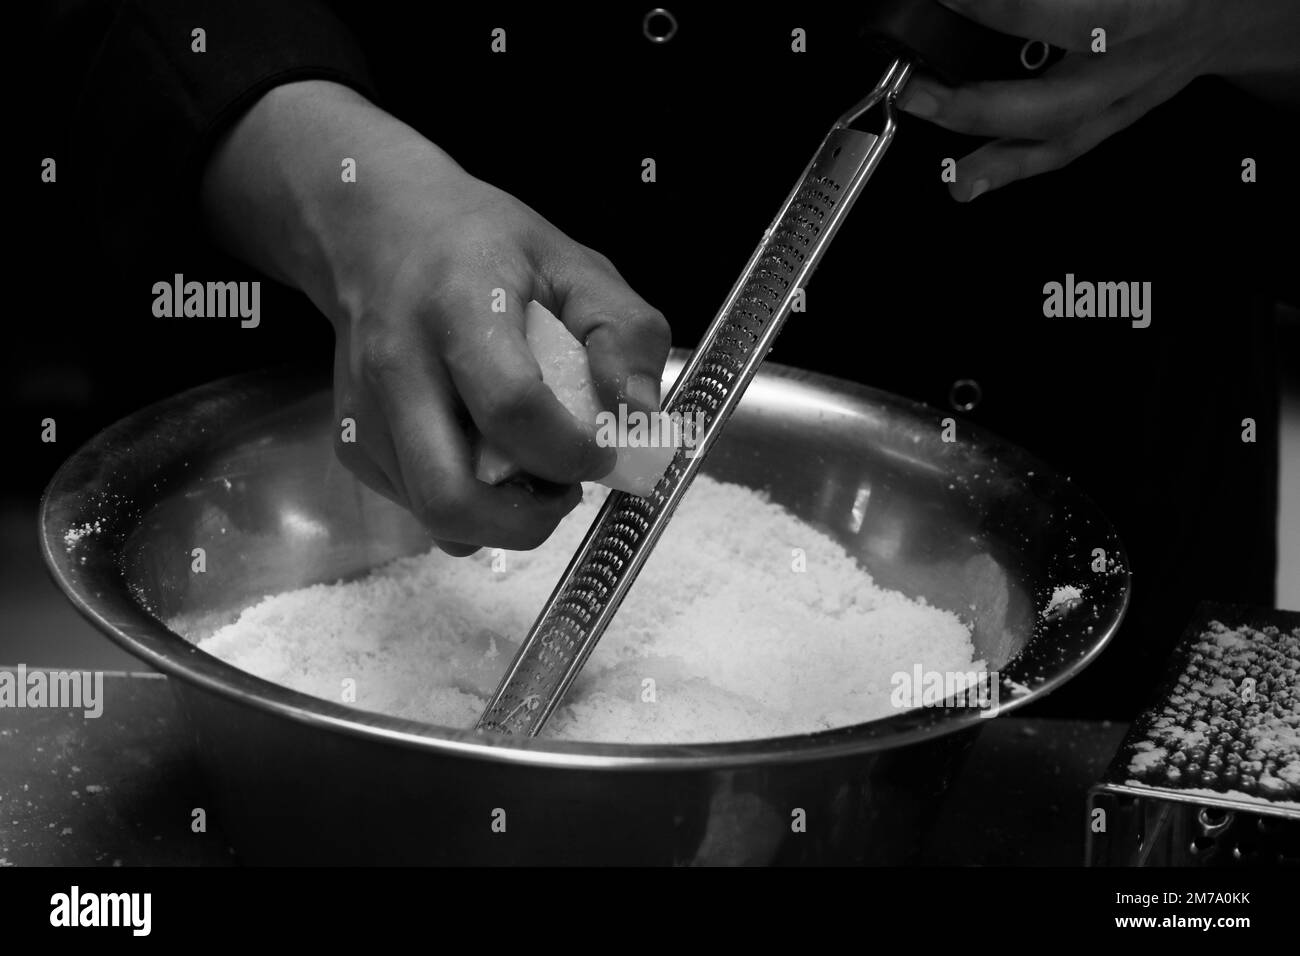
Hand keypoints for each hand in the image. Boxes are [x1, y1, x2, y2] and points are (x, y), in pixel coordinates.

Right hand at [201, 81, 668, 553]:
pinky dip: (467, 506)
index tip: (603, 451)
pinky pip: (418, 509)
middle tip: (564, 488)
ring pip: (434, 518)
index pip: (512, 408)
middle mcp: (399, 366)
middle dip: (525, 521)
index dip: (569, 451)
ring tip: (531, 472)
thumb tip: (642, 418)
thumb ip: (625, 334)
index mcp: (460, 308)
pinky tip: (488, 458)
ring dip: (498, 520)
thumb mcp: (575, 264)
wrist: (378, 231)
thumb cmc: (488, 249)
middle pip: (451, 496)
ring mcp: (365, 413)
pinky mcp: (351, 444)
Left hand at [898, 0, 1299, 200]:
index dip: (1009, 11)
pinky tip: (970, 179)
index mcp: (1149, 11)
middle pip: (1057, 103)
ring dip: (996, 160)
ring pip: (1060, 140)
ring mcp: (1126, 100)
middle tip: (917, 90)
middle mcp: (1137, 65)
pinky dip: (1013, 166)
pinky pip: (1062, 150)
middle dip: (980, 104)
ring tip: (949, 174)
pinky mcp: (1113, 119)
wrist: (1232, 7)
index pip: (1081, 19)